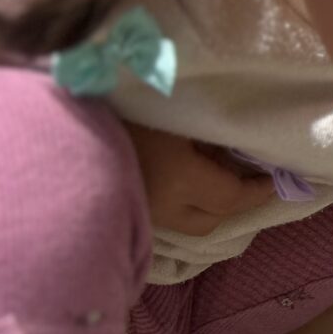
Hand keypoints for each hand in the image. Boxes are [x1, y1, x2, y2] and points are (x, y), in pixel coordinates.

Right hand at [120, 121, 275, 235]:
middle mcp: (163, 207)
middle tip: (252, 181)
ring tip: (218, 179)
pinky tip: (185, 183)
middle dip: (236, 204)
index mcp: (182, 181)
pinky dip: (184, 206)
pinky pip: (166, 218)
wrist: (57, 122)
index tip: (275, 179)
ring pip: (188, 223)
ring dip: (209, 207)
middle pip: (211, 219)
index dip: (257, 190)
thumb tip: (234, 152)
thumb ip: (211, 138)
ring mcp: (141, 214)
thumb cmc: (126, 110)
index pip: (232, 197)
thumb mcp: (176, 114)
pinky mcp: (125, 212)